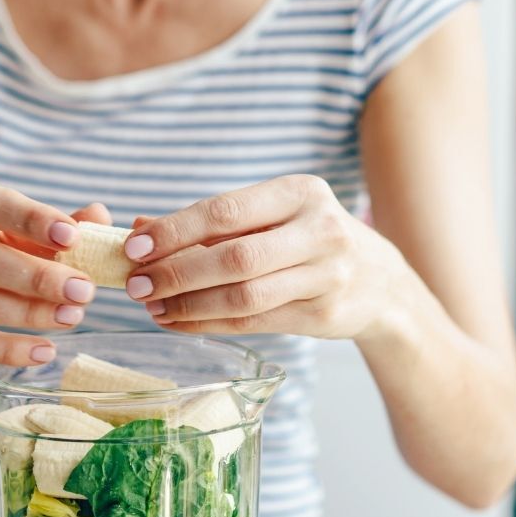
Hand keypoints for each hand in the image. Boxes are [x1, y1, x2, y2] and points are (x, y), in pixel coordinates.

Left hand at [121, 175, 403, 340]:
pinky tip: (179, 321)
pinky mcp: (324, 314)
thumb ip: (211, 221)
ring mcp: (327, 275)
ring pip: (244, 295)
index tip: (134, 246)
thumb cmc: (309, 239)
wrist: (381, 283)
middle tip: (136, 285)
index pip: (226, 211)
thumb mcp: (272, 216)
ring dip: (189, 304)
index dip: (175, 230)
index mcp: (301, 192)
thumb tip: (138, 227)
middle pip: (234, 257)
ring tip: (152, 307)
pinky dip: (209, 324)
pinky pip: (254, 322)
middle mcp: (320, 230)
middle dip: (177, 272)